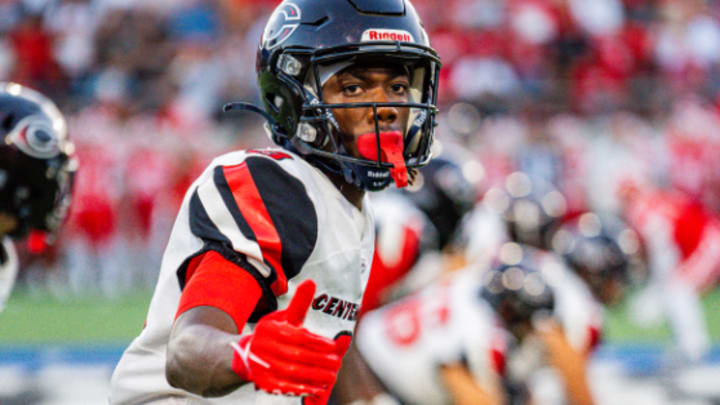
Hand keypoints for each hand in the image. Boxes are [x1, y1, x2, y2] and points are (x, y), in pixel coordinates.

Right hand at [231, 280, 345, 397]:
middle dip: (320, 361)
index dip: (317, 342)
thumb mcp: (285, 317)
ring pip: (292, 372)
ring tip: (331, 376)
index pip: (297, 336)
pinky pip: (284, 387)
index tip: (334, 347)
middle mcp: (263, 346)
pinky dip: (302, 388)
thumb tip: (311, 281)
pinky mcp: (262, 382)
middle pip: (296, 355)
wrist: (248, 355)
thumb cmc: (275, 334)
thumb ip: (299, 303)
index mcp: (270, 328)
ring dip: (314, 376)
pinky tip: (317, 388)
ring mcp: (261, 365)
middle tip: (336, 364)